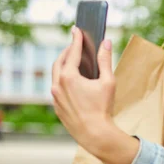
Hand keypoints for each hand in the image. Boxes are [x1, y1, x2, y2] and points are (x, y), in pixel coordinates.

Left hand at [52, 27, 138, 163]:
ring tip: (74, 60)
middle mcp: (58, 85)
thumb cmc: (103, 108)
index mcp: (69, 77)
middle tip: (75, 44)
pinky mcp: (57, 106)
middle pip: (59, 61)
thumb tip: (105, 43)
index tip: (77, 30)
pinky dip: (63, 79)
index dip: (76, 40)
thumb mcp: (108, 82)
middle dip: (67, 51)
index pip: (72, 52)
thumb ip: (105, 61)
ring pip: (56, 75)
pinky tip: (73, 81)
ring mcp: (55, 96)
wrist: (95, 134)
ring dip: (64, 65)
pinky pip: (57, 87)